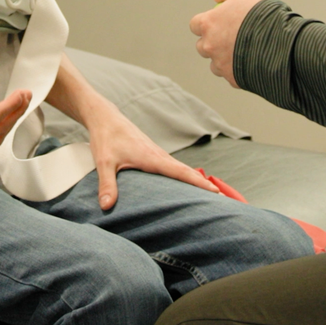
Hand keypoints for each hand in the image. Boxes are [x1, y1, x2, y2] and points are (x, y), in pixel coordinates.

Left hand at [83, 107, 216, 209]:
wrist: (105, 117)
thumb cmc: (106, 138)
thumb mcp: (104, 162)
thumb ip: (107, 184)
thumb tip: (106, 206)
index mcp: (152, 157)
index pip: (180, 172)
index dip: (198, 182)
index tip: (215, 191)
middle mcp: (158, 155)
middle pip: (186, 172)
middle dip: (203, 184)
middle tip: (222, 199)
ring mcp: (156, 154)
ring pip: (180, 169)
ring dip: (194, 180)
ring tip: (209, 195)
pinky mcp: (152, 154)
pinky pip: (172, 167)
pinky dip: (183, 175)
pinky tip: (184, 185)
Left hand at [189, 0, 271, 87]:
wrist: (283, 41)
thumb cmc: (264, 12)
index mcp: (208, 24)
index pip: (195, 25)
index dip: (206, 23)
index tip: (217, 22)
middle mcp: (210, 46)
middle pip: (202, 46)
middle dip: (212, 42)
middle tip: (229, 38)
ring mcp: (221, 65)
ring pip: (216, 64)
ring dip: (224, 58)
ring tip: (244, 52)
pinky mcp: (234, 79)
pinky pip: (232, 76)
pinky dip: (240, 70)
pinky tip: (254, 62)